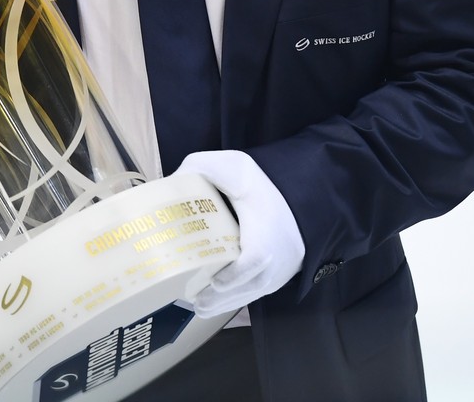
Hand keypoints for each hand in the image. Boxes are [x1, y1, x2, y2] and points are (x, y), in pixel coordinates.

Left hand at [173, 150, 304, 317]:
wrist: (302, 194)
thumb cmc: (263, 183)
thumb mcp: (234, 167)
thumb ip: (203, 168)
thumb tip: (171, 183)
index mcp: (265, 227)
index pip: (257, 258)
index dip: (237, 274)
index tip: (215, 280)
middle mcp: (279, 254)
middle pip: (252, 284)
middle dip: (224, 298)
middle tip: (196, 303)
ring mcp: (282, 267)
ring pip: (255, 292)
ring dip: (228, 303)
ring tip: (201, 308)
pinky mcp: (282, 273)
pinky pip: (260, 291)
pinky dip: (239, 298)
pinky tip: (219, 302)